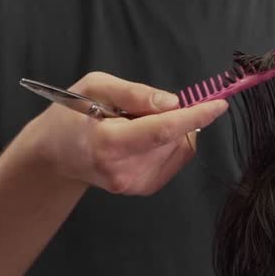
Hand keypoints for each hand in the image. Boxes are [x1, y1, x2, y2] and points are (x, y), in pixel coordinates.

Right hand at [26, 71, 228, 195]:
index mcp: (108, 143)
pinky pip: (175, 158)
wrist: (55, 154)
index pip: (162, 131)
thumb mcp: (95, 87)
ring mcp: (133, 184)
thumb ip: (134, 93)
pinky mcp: (143, 189)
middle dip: (173, 115)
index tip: (219, 104)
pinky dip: (169, 142)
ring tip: (132, 125)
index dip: (194, 116)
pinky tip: (142, 138)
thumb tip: (174, 103)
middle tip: (137, 108)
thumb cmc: (72, 114)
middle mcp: (123, 170)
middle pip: (173, 137)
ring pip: (178, 147)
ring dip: (169, 129)